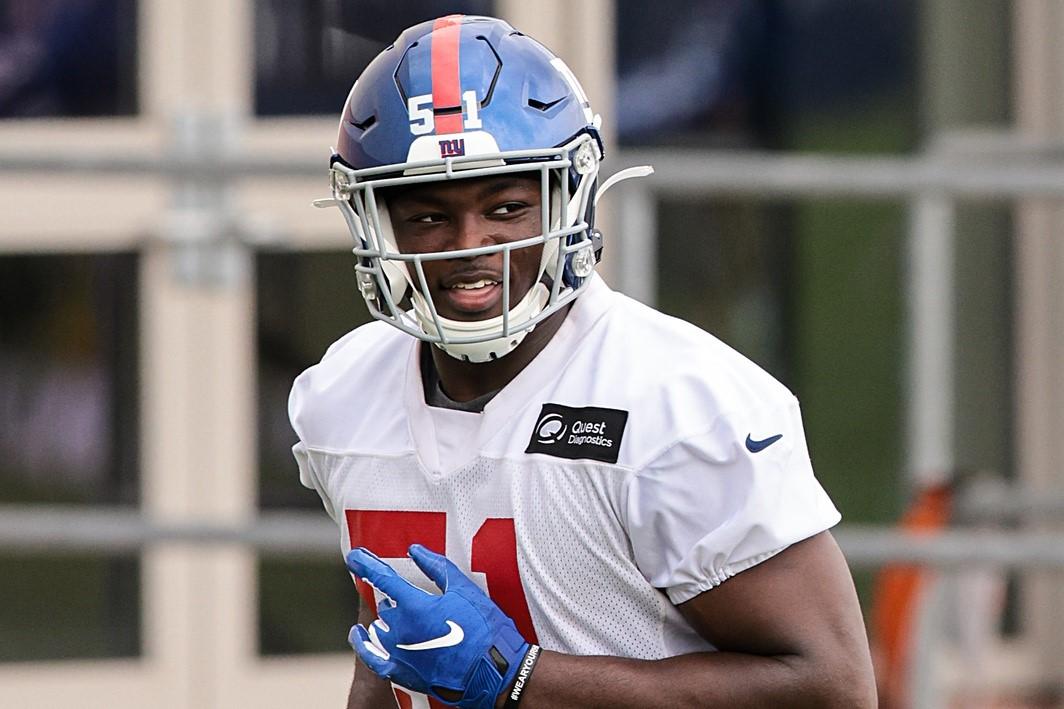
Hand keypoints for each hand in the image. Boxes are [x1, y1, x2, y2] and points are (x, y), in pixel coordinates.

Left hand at [346, 544, 529, 708]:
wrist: (494, 671)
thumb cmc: (484, 627)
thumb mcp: (464, 589)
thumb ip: (436, 567)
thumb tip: (415, 550)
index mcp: (416, 605)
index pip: (382, 578)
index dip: (366, 564)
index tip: (354, 556)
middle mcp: (401, 629)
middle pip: (386, 605)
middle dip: (395, 598)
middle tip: (417, 599)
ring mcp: (399, 653)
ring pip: (382, 628)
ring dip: (390, 619)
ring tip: (407, 616)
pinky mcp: (402, 673)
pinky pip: (373, 658)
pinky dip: (363, 645)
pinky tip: (359, 635)